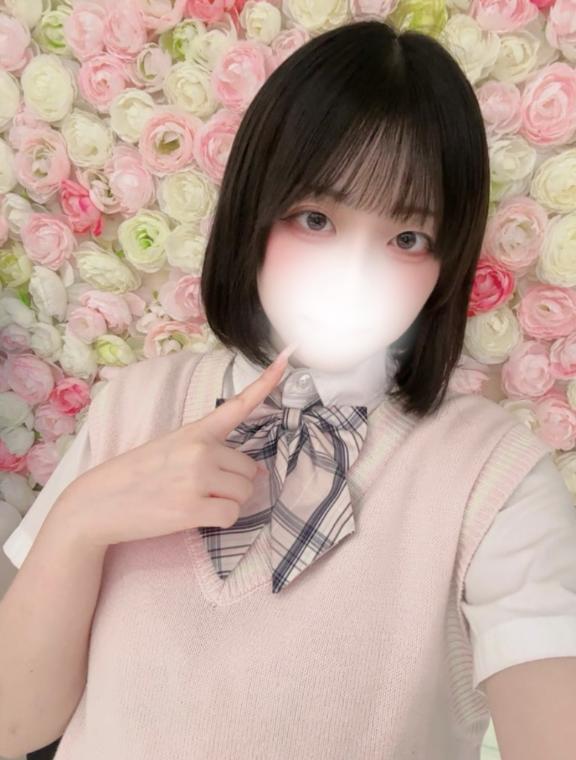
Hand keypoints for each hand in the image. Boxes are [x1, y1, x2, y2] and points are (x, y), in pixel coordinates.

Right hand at [58, 346, 295, 547]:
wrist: (97, 504)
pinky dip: (219, 520)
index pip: (239, 403)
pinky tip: (193, 516)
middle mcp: (201, 449)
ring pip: (244, 493)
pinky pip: (231, 516)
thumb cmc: (135, 475)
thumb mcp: (170, 448)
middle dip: (232, 482)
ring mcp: (197, 478)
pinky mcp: (192, 508)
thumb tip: (257, 471)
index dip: (268, 380)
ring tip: (192, 500)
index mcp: (196, 430)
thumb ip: (211, 452)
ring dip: (226, 502)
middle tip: (199, 487)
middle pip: (249, 469)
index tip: (288, 355)